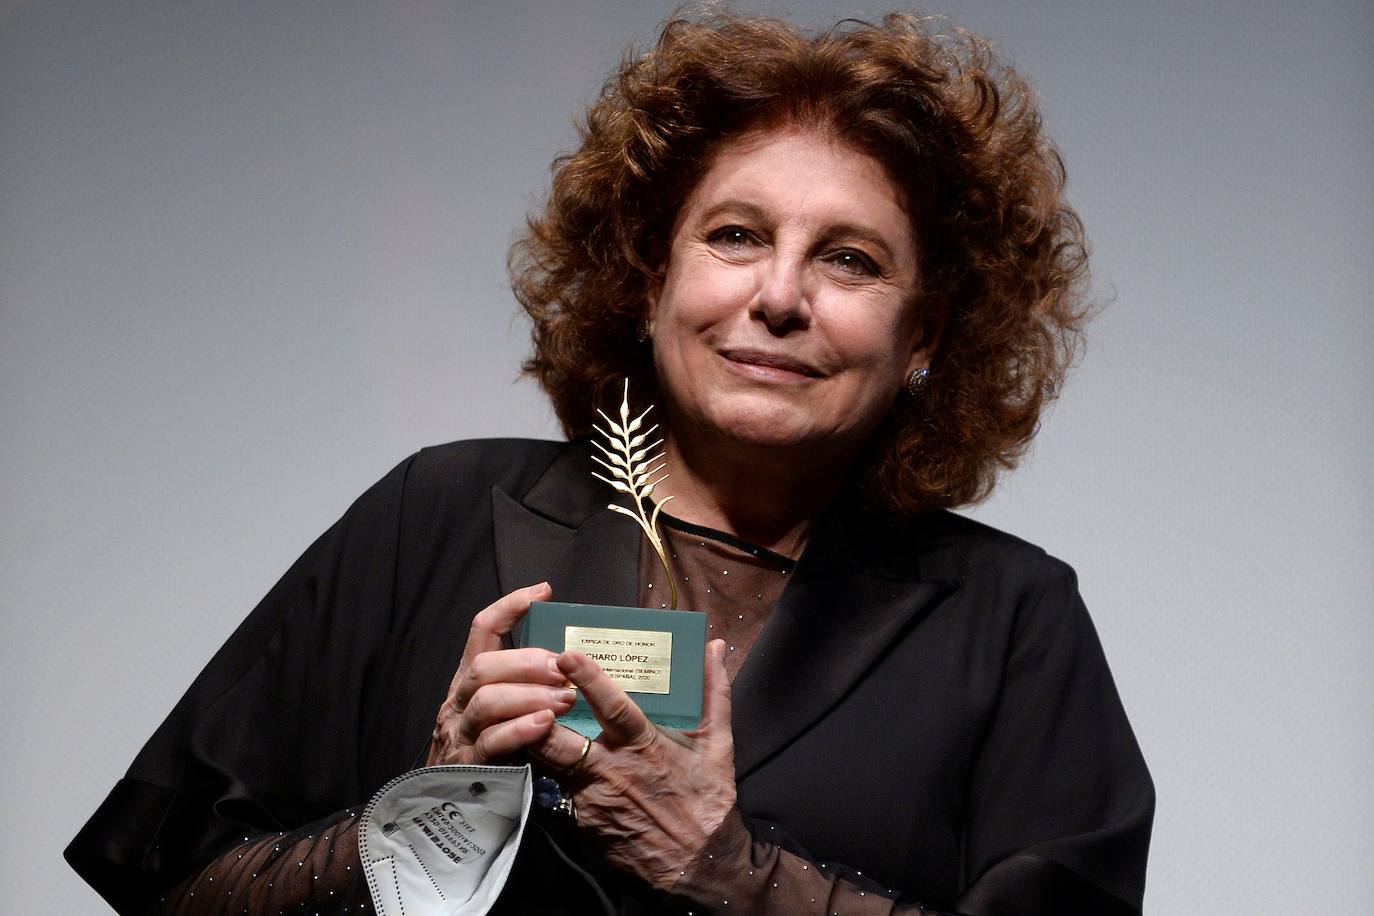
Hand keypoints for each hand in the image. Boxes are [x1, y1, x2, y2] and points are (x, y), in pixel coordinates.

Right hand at [426, 582, 576, 765]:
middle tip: (563, 669)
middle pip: (484, 666)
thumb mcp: (509, 707)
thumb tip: (569, 655)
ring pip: (487, 701)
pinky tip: (545, 724)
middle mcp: (460, 700)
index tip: (542, 593)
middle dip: (526, 662)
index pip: (482, 630)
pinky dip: (520, 729)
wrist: (463, 807)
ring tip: (565, 699)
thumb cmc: (499, 747)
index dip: (509, 607)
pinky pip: (492, 741)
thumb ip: (526, 682)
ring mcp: (460, 733)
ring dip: (530, 695)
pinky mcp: (469, 765)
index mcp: (471, 679)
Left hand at [532, 639, 736, 889]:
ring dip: (534, 739)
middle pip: (558, 739)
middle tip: (523, 686)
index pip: (610, 706)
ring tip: (520, 713)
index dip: (587, 679)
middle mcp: (611, 769)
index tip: (567, 655)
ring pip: (548, 763)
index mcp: (643, 744)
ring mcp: (591, 797)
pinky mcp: (581, 821)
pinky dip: (550, 770)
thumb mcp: (718, 742)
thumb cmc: (708, 798)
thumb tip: (714, 647)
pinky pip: (558, 788)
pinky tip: (540, 754)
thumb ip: (714, 691)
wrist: (699, 862)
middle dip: (536, 713)